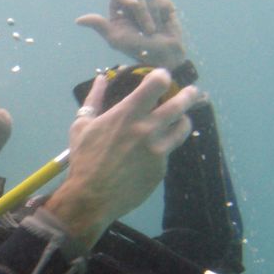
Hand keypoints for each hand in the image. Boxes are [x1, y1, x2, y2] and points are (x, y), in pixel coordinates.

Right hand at [44, 69, 199, 247]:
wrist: (92, 197)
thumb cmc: (84, 160)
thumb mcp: (82, 126)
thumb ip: (94, 99)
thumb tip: (101, 79)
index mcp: (128, 113)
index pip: (157, 83)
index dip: (162, 76)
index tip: (162, 77)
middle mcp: (148, 128)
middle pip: (181, 103)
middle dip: (189, 94)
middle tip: (191, 92)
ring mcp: (158, 149)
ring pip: (184, 127)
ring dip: (184, 119)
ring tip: (181, 119)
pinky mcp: (161, 168)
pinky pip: (169, 151)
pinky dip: (164, 146)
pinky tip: (155, 149)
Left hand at [76, 0, 185, 68]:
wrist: (165, 57)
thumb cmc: (139, 50)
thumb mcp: (116, 40)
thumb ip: (99, 26)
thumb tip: (78, 20)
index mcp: (118, 11)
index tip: (133, 3)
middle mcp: (132, 4)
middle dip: (143, 14)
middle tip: (148, 32)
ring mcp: (148, 2)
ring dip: (155, 15)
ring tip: (155, 29)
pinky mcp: (164, 2)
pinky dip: (165, 10)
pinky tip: (164, 22)